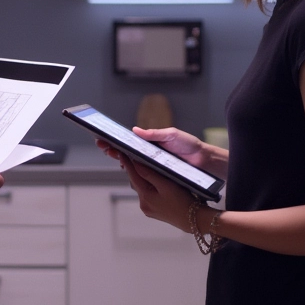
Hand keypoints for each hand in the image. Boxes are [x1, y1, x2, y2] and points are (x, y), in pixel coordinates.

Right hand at [96, 126, 217, 169]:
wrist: (202, 159)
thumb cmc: (188, 144)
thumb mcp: (172, 135)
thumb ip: (155, 134)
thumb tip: (135, 130)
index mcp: (151, 142)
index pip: (130, 140)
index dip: (116, 139)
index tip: (104, 137)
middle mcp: (149, 153)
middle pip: (126, 151)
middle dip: (112, 147)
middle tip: (102, 145)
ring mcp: (152, 164)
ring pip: (131, 162)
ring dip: (119, 158)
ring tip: (109, 153)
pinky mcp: (157, 174)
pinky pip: (141, 172)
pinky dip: (131, 170)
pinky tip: (123, 167)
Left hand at [121, 158, 195, 232]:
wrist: (194, 220)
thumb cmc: (183, 202)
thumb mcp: (167, 184)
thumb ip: (150, 174)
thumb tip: (136, 164)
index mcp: (145, 196)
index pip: (133, 176)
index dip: (128, 163)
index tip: (122, 153)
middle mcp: (144, 204)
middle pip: (135, 182)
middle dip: (135, 171)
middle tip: (135, 157)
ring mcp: (148, 209)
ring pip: (141, 189)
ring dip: (142, 179)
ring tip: (146, 168)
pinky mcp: (154, 211)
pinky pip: (147, 196)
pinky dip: (148, 187)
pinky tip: (155, 183)